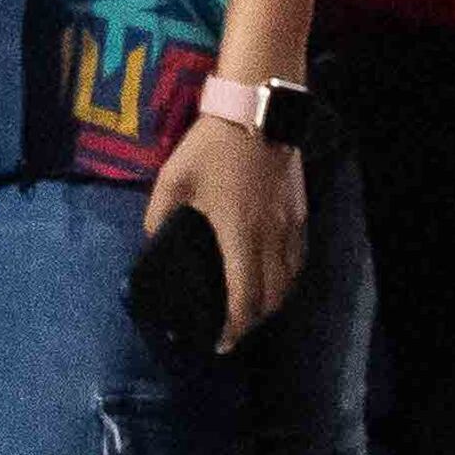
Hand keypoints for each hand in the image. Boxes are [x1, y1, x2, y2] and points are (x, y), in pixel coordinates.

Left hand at [143, 116, 307, 350]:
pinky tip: (272, 275)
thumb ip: (159, 214)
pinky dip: (287, 278)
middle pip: (271, 298)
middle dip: (253, 321)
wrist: (256, 111)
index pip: (243, 297)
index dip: (234, 327)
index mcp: (238, 235)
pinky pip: (298, 259)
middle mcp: (270, 238)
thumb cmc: (212, 147)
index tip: (222, 343)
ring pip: (289, 281)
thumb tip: (154, 239)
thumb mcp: (173, 179)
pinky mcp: (300, 213)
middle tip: (234, 328)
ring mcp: (290, 226)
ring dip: (272, 301)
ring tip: (252, 307)